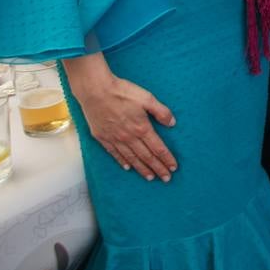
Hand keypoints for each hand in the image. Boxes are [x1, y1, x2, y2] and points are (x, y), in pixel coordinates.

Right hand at [61, 54, 176, 182]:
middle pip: (146, 157)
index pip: (158, 148)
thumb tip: (172, 123)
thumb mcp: (147, 98)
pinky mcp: (102, 137)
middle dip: (158, 168)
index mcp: (142, 128)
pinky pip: (114, 153)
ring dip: (142, 169)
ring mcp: (115, 138)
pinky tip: (127, 168)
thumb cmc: (122, 92)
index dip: (167, 159)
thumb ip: (161, 111)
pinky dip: (122, 161)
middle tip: (166, 178)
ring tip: (150, 177)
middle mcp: (129, 137)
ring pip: (131, 158)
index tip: (174, 168)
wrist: (95, 90)